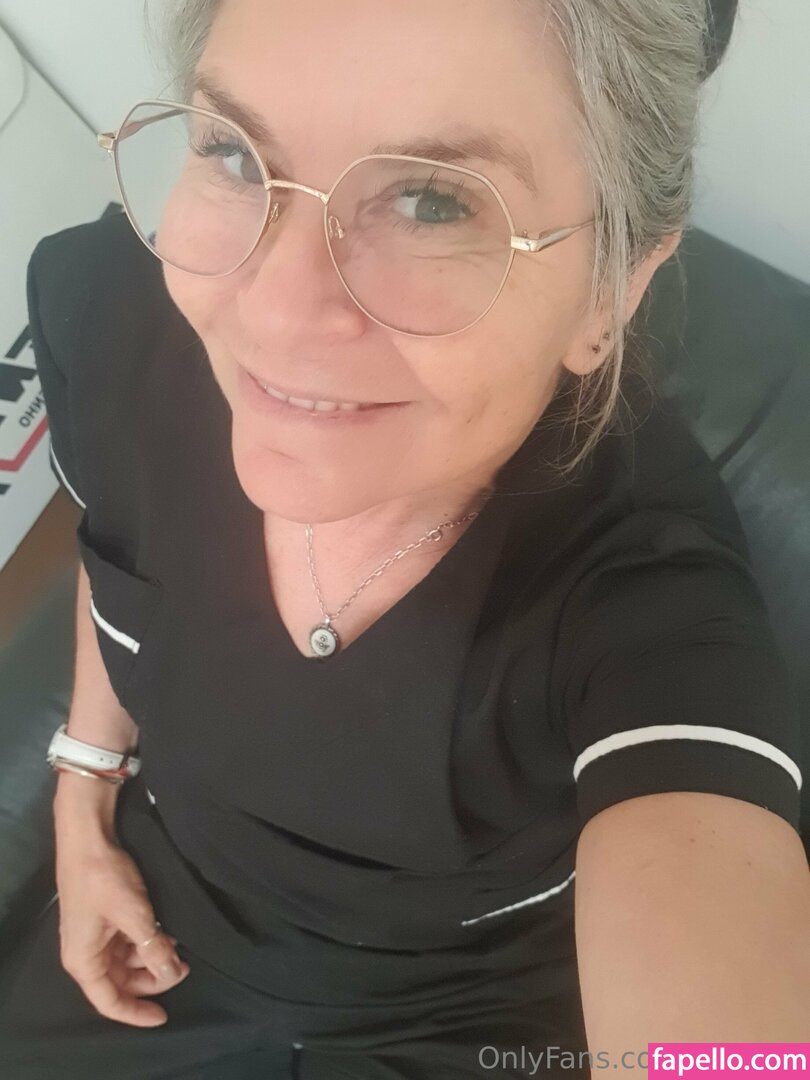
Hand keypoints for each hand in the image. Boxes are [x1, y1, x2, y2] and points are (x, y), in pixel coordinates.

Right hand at [55, 838, 190, 1026]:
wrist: (89, 837)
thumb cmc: (104, 879)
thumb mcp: (135, 916)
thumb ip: (153, 948)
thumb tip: (172, 974)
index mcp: (83, 961)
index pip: (110, 1001)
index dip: (136, 1013)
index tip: (164, 1017)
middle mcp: (86, 952)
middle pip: (120, 981)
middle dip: (152, 979)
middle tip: (183, 968)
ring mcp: (95, 934)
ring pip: (127, 960)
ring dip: (152, 958)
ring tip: (177, 947)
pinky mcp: (104, 917)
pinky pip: (126, 941)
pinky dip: (146, 941)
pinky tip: (166, 933)